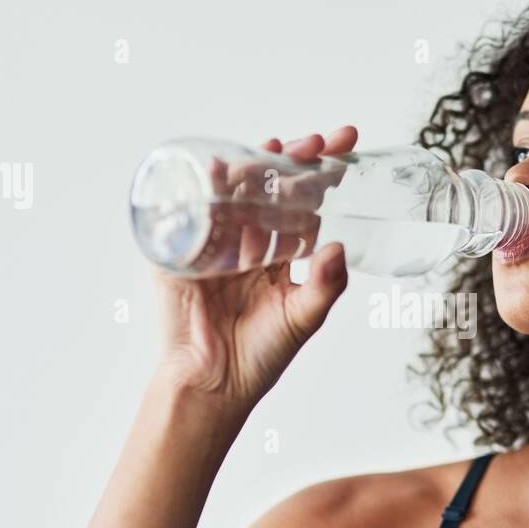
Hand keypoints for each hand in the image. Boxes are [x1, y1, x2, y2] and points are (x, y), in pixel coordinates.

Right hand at [151, 126, 356, 408]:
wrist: (213, 385)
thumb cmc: (260, 356)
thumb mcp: (302, 317)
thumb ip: (325, 285)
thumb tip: (340, 248)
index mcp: (279, 254)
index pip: (304, 202)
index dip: (323, 172)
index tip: (347, 145)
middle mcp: (248, 242)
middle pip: (270, 187)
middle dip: (293, 159)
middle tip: (317, 142)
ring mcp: (214, 243)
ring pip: (234, 192)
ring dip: (252, 164)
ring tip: (276, 146)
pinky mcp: (180, 252)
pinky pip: (191, 212)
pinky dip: (201, 188)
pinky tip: (215, 168)